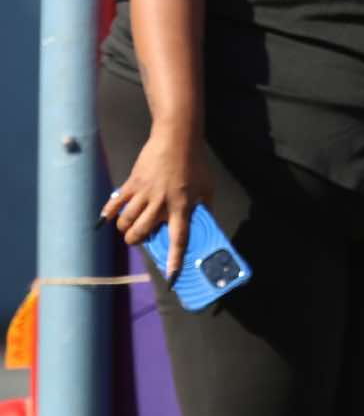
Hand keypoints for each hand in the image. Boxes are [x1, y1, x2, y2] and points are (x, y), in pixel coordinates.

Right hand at [103, 129, 214, 279]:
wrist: (175, 140)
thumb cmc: (195, 164)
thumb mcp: (207, 189)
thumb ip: (204, 208)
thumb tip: (205, 224)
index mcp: (182, 208)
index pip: (178, 239)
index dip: (174, 259)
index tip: (171, 275)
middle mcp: (161, 204)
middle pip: (142, 232)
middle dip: (136, 241)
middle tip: (137, 241)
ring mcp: (144, 193)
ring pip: (127, 220)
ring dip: (124, 230)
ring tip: (126, 232)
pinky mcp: (132, 182)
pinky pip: (117, 201)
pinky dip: (109, 212)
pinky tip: (105, 218)